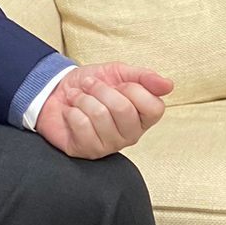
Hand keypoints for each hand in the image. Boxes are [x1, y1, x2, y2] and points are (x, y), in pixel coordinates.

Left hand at [35, 62, 172, 158]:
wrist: (57, 92)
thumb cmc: (90, 85)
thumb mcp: (118, 73)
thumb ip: (144, 77)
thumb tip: (168, 85)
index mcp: (143, 116)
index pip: (154, 107)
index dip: (134, 90)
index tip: (119, 84)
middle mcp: (130, 134)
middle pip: (124, 109)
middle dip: (101, 90)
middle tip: (90, 86)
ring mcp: (109, 145)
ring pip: (100, 115)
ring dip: (83, 99)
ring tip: (78, 98)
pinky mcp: (87, 151)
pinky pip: (82, 125)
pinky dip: (72, 111)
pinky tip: (70, 113)